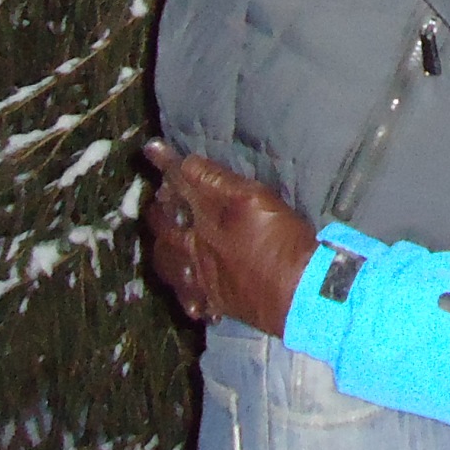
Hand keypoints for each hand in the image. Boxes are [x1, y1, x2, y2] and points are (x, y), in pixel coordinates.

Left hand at [141, 142, 321, 335]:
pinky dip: (183, 288)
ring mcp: (201, 276)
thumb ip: (218, 182)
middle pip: (165, 224)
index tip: (151, 148)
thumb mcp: (256, 198)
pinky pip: (187, 295)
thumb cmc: (282, 240)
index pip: (181, 183)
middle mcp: (195, 246)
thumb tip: (186, 165)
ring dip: (162, 245)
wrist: (297, 291)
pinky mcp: (213, 301)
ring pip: (167, 260)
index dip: (165, 164)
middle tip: (160, 198)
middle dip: (159, 208)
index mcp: (206, 217)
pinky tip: (188, 284)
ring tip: (166, 238)